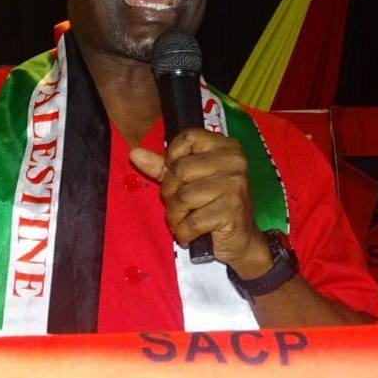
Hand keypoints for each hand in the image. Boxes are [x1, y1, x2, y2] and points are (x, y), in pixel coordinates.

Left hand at [130, 129, 272, 277]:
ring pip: (183, 197)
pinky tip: (189, 235)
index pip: (189, 137)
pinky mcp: (232, 211)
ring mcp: (235, 186)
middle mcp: (234, 162)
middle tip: (176, 206)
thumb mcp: (189, 182)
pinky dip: (183, 233)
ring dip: (174, 216)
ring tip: (181, 222)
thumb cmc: (214, 206)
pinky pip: (192, 221)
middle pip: (181, 169)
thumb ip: (163, 167)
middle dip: (169, 193)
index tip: (175, 175)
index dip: (172, 157)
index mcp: (226, 147)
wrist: (242, 240)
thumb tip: (135, 154)